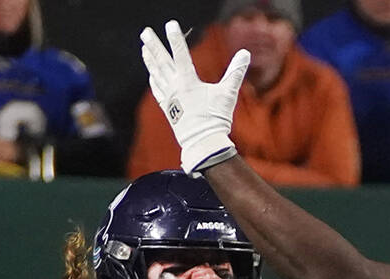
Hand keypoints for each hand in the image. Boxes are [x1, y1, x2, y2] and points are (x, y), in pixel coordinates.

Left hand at [140, 19, 249, 173]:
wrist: (202, 143)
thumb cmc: (216, 118)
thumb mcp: (228, 93)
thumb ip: (236, 72)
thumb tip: (245, 53)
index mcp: (188, 81)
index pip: (181, 54)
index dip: (176, 38)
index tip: (170, 25)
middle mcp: (175, 87)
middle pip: (162, 61)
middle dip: (153, 45)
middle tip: (145, 32)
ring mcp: (169, 98)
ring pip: (156, 74)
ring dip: (150, 59)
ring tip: (144, 47)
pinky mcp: (168, 108)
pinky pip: (157, 90)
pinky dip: (153, 79)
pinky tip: (151, 73)